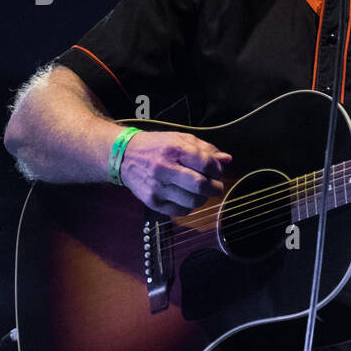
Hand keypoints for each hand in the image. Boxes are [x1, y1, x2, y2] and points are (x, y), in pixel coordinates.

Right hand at [117, 130, 231, 215]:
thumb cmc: (156, 146)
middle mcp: (164, 168)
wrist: (124, 156)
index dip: (217, 170)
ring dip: (203, 199)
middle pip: (201, 186)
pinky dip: (189, 206)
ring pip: (193, 201)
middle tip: (216, 186)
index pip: (206, 163)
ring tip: (200, 192)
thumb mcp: (180, 139)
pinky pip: (181, 211)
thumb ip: (205, 149)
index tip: (218, 171)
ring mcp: (157, 187)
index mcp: (174, 149)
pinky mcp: (152, 202)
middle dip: (215, 188)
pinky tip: (186, 197)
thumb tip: (226, 159)